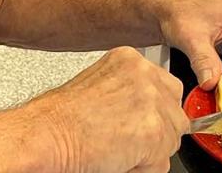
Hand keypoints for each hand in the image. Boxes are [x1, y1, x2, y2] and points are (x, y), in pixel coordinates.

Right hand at [31, 46, 188, 172]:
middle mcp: (144, 74)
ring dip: (149, 153)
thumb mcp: (101, 87)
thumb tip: (152, 114)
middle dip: (158, 132)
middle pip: (174, 113)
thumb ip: (130, 93)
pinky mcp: (154, 131)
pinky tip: (117, 159)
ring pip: (171, 140)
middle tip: (126, 141)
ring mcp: (151, 100)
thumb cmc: (61, 117)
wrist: (47, 134)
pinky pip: (161, 162)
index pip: (165, 88)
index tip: (137, 125)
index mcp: (130, 59)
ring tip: (115, 149)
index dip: (154, 114)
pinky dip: (141, 168)